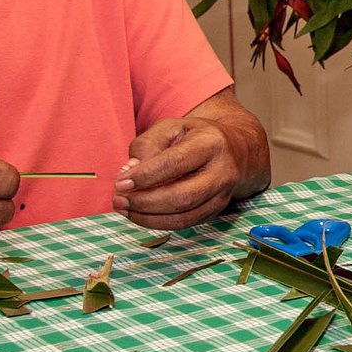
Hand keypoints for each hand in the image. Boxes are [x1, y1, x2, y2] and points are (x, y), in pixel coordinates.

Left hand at [115, 116, 244, 229]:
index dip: (145, 176)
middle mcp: (223, 171)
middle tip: (118, 200)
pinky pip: (186, 224)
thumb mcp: (170, 127)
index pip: (175, 163)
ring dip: (149, 218)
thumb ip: (147, 145)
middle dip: (144, 202)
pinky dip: (158, 223)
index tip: (120, 183)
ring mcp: (223, 194)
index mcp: (211, 143)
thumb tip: (129, 174)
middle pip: (182, 196)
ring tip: (124, 209)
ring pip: (184, 216)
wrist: (234, 149)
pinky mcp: (217, 210)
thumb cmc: (195, 137)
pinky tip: (139, 215)